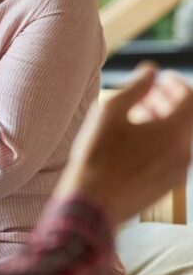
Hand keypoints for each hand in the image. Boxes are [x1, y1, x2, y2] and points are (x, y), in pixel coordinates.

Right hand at [55, 63, 192, 224]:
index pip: (190, 97)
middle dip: (169, 102)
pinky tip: (134, 143)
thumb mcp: (110, 112)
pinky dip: (161, 142)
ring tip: (136, 118)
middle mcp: (183, 151)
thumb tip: (151, 71)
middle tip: (146, 96)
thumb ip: (135, 87)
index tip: (158, 80)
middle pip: (187, 118)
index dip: (175, 84)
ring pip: (180, 138)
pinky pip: (172, 156)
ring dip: (164, 122)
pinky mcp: (167, 186)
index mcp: (174, 131)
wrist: (91, 204)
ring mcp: (178, 171)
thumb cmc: (97, 156)